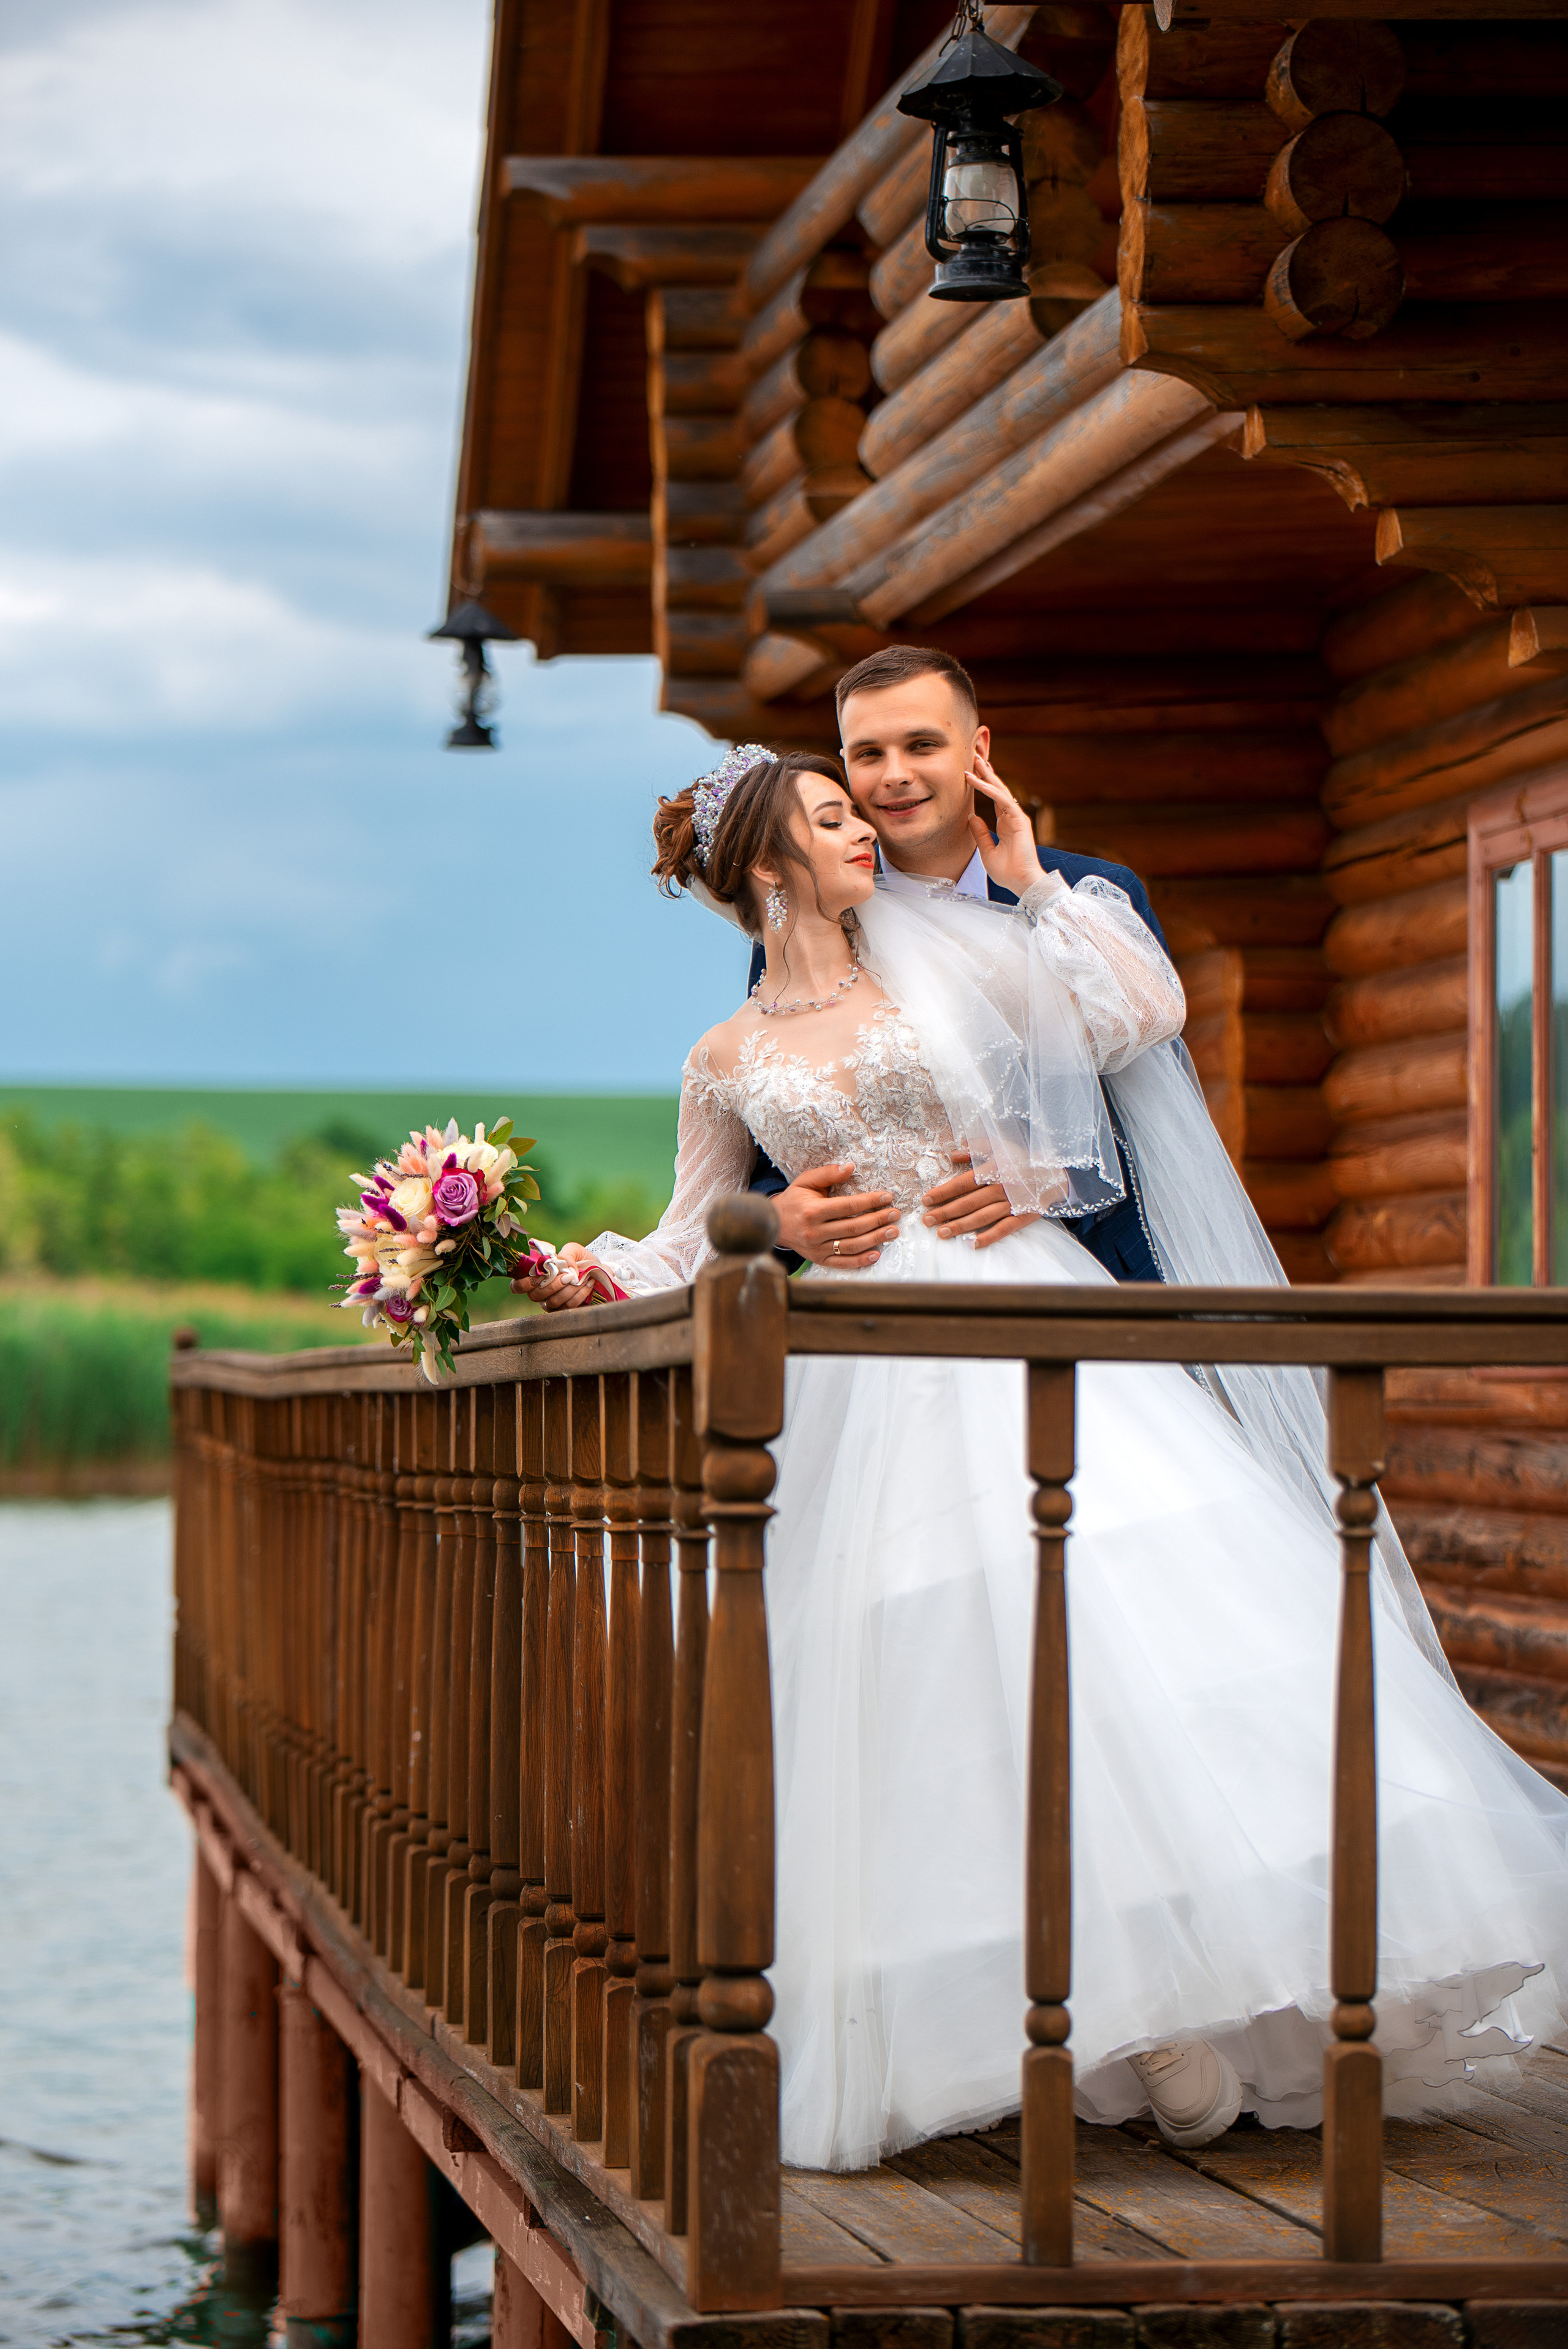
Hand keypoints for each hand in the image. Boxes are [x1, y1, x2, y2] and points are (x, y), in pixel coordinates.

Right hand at [510, 1241, 602, 1311]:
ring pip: (552, 1302)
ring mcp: (551, 1303)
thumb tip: (566, 1271)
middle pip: (535, 1296)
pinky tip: (587, 1285)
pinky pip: (567, 1307)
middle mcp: (540, 1292)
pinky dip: (579, 1295)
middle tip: (568, 1276)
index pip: (517, 1286)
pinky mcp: (564, 1310)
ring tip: (581, 1278)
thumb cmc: (580, 1259)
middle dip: (552, 1286)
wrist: (598, 1270)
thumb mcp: (573, 1250)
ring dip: (568, 1290)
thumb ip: (566, 1255)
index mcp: (535, 1276)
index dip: (525, 1284)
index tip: (541, 1276)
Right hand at [772, 1163, 899, 1268]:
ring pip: (852, 1246)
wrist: (773, 1223)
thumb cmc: (794, 1199)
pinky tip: (876, 1254)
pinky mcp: (818, 1260)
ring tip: (893, 1231)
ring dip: (875, 1239)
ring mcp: (817, 1249)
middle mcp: (815, 1232)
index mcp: (813, 1211)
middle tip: (895, 1214)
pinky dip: (860, 1261)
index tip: (887, 1197)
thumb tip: (850, 1167)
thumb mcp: (806, 1181)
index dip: (870, 1201)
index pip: (848, 1206)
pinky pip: (842, 1263)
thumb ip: (828, 1173)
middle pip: (854, 1227)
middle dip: (878, 1220)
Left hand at [922, 1150, 1041, 1250]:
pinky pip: (1004, 1229)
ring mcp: (1012, 1204)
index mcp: (993, 1169)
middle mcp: (1001, 1187)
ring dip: (961, 1226)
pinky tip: (972, 1244)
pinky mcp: (1023, 1217)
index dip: (943, 1192)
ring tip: (942, 1233)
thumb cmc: (1021, 1159)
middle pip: (968, 1202)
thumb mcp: (999, 1147)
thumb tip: (953, 1154)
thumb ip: (976, 1148)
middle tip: (926, 1221)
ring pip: (982, 1217)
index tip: (926, 1200)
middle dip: (945, 1212)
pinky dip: (988, 1237)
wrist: (1054, 1173)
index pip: (963, 1183)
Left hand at [966, 749, 1040, 902]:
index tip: (972, 773)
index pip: (994, 798)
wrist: (1021, 882)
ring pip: (1000, 791)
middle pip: (998, 789)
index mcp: (1006, 824)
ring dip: (986, 776)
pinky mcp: (1020, 820)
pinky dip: (990, 790)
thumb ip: (980, 834)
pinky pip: (1002, 800)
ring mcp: (1017, 817)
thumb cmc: (1007, 872)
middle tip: (974, 757)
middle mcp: (1012, 817)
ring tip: (974, 762)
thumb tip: (971, 816)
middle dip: (986, 773)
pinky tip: (978, 781)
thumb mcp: (986, 851)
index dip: (983, 784)